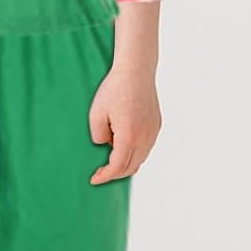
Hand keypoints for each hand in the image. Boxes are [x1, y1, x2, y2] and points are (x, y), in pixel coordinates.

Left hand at [88, 65, 161, 182]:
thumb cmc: (114, 90)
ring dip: (125, 164)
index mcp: (128, 137)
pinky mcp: (156, 125)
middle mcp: (144, 138)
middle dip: (115, 174)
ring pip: (140, 158)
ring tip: (110, 160)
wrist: (136, 70)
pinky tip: (123, 146)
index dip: (105, 176)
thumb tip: (106, 145)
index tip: (93, 179)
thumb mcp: (96, 114)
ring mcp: (153, 132)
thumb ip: (98, 136)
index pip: (117, 167)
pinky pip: (146, 147)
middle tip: (100, 173)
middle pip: (130, 167)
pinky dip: (135, 153)